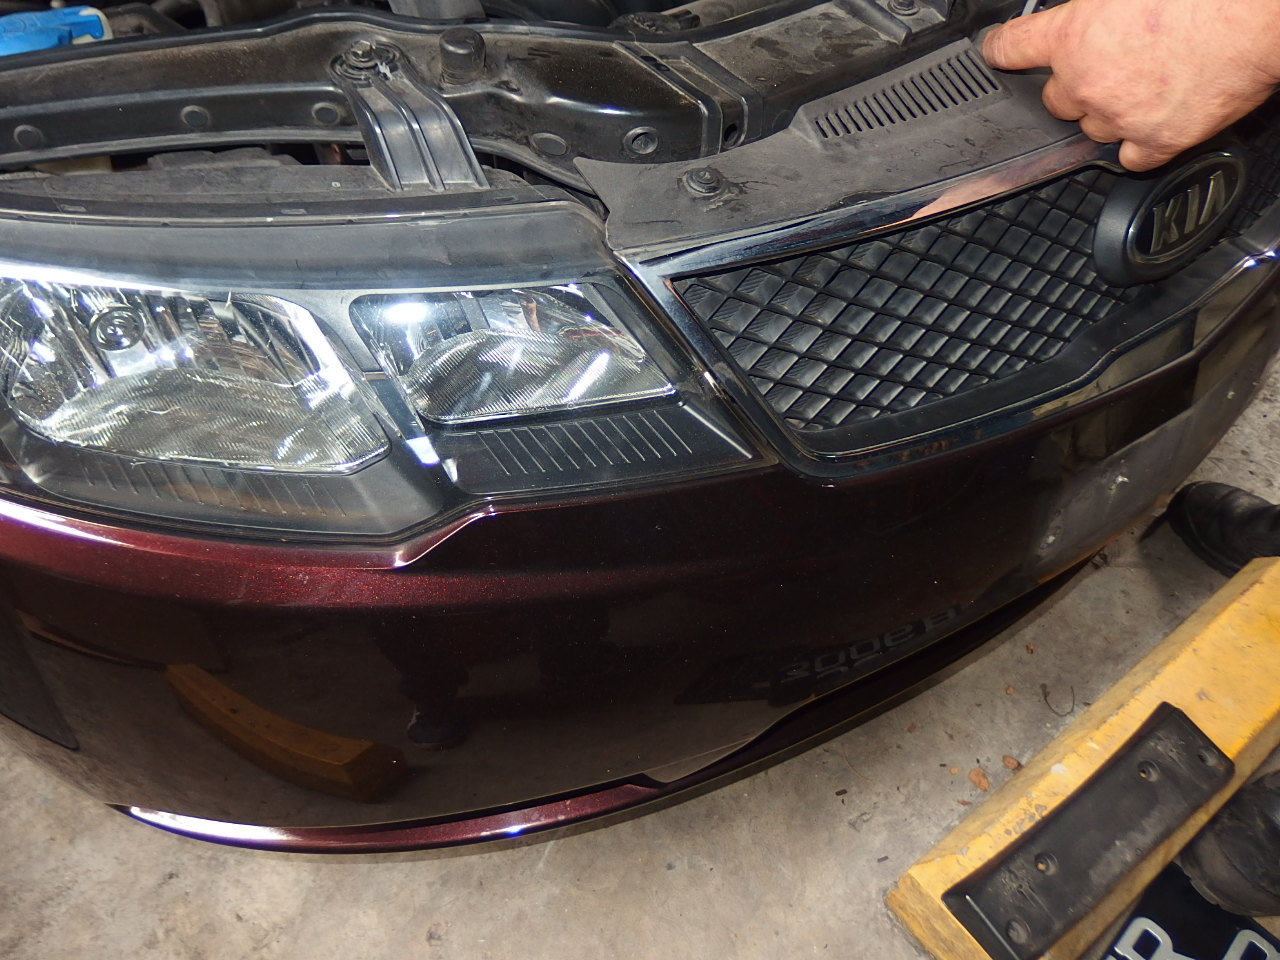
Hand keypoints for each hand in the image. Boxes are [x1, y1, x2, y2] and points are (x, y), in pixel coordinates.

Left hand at [983, 0, 1279, 170]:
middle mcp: (1086, 82)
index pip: (1012, 47)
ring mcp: (1119, 117)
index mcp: (1072, 35)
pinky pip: (1130, 157)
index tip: (995, 53)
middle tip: (1108, 66)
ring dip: (1107, 113)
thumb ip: (1097, 8)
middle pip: (1055, 99)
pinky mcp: (1156, 143)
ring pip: (1092, 128)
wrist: (1256, 16)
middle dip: (1074, 85)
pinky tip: (1154, 121)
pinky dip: (1138, 144)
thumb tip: (1090, 13)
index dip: (1001, 49)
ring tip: (1143, 86)